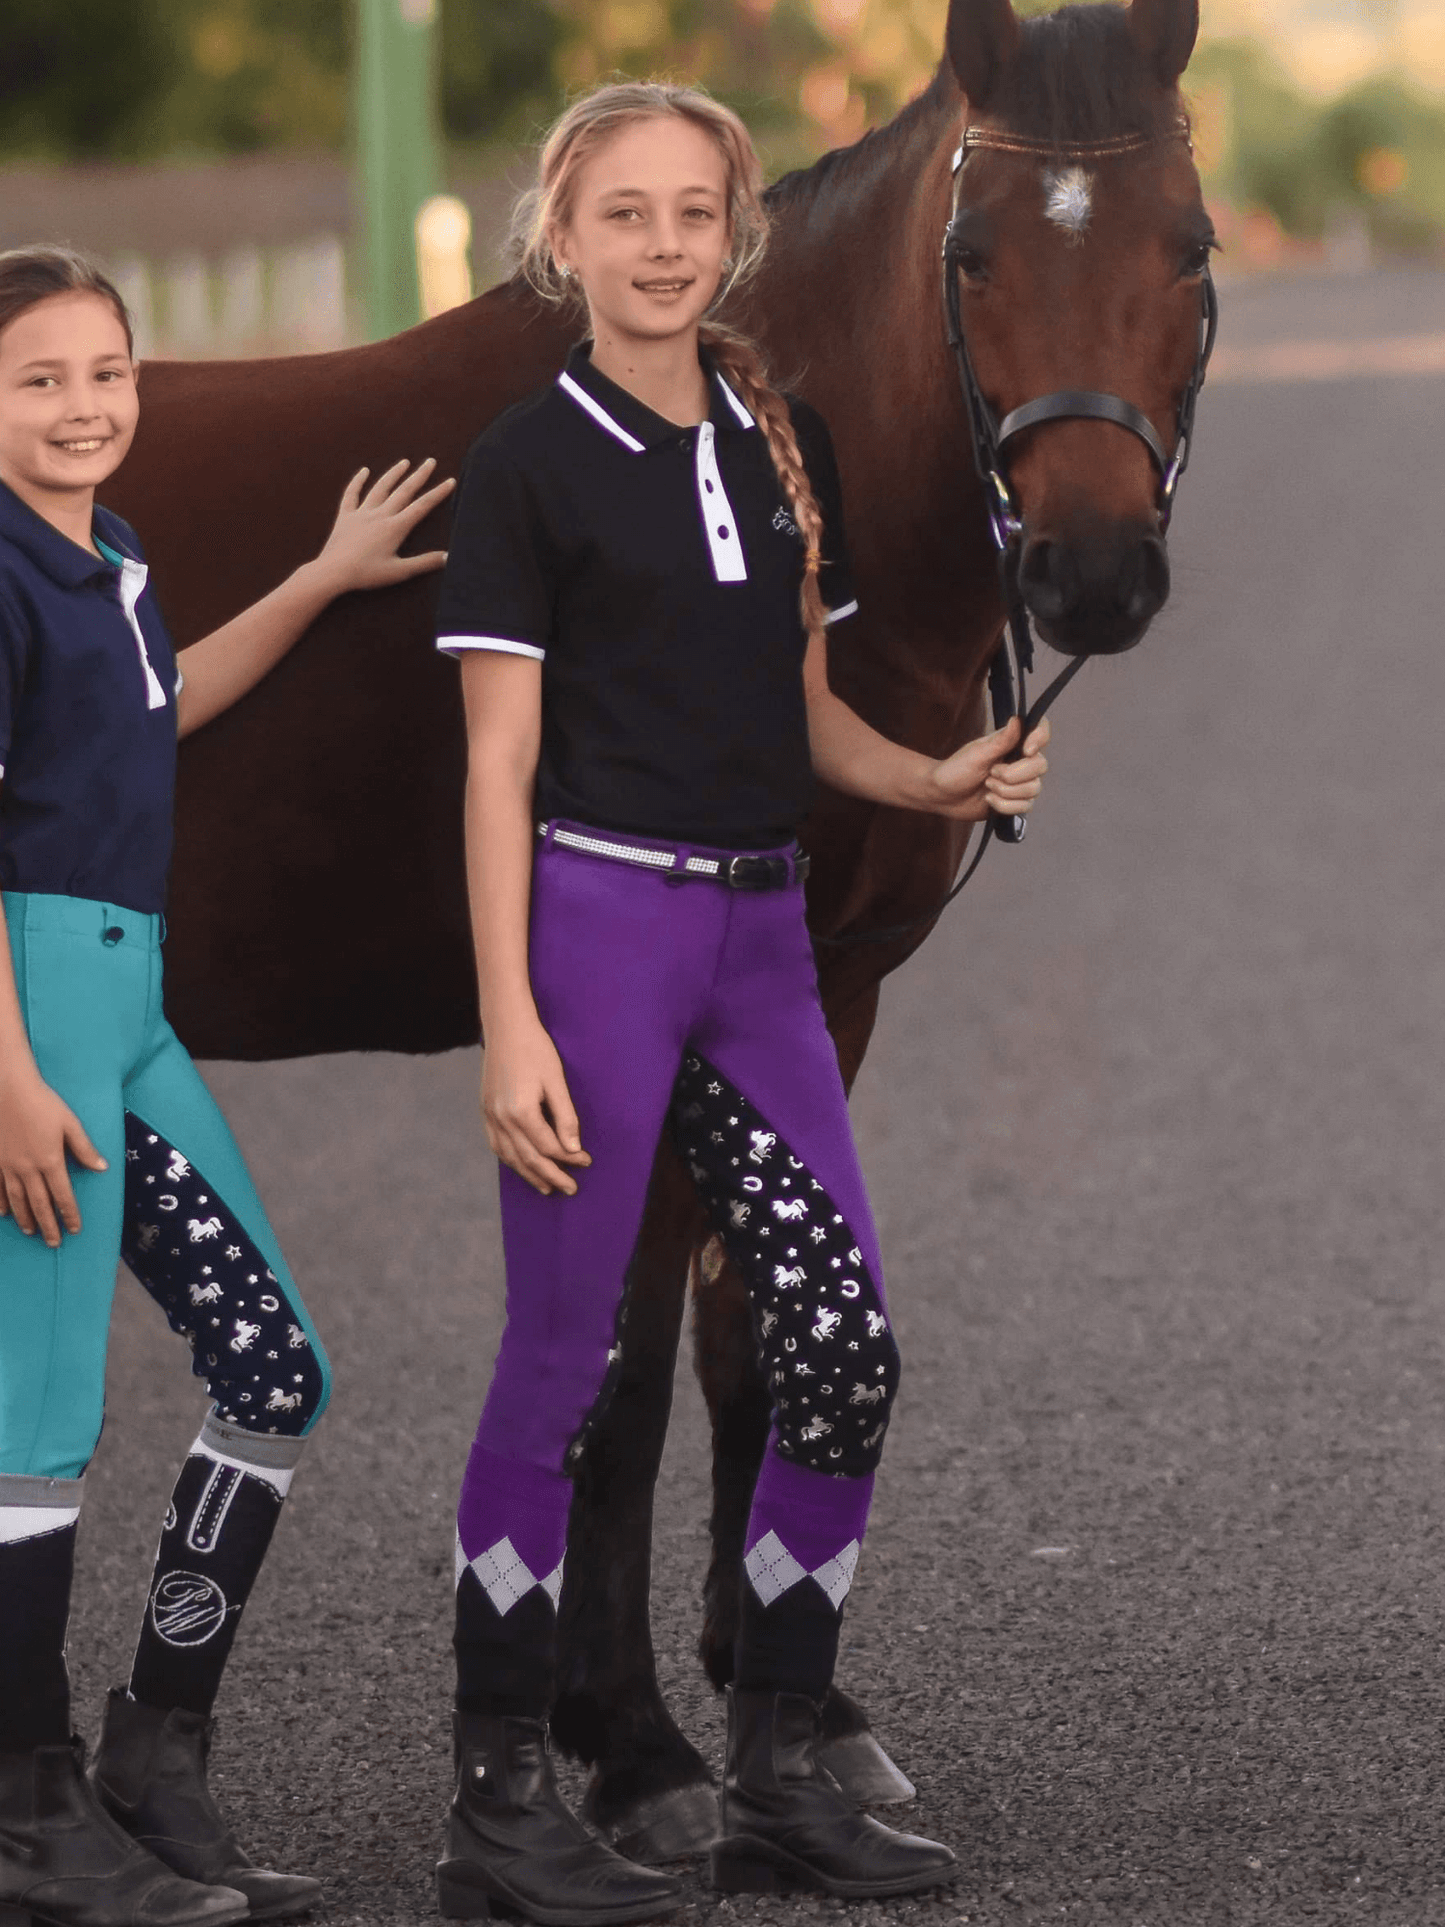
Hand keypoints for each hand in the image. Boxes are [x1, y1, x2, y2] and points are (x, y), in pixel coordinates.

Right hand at [0, 1068, 106, 1245]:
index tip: (75, 1229)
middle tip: (54, 1243)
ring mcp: (7, 1166)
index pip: (63, 1195)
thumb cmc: (42, 1102)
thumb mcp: (69, 1123)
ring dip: (25, 1218)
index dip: (69, 1214)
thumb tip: (102, 1168)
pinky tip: (3, 1213)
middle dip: (48, 1225)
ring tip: (30, 1232)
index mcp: (50, 1161)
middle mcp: (28, 1169)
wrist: (6, 1089)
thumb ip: (84, 1148)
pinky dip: (0, 1202)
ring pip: (17, 1199)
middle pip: (39, 1204)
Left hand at [309, 458, 454, 596]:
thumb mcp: (400, 572)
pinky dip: (357, 481)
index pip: (422, 506)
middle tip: (430, 461)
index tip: (450, 481)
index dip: (437, 493)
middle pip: (404, 491)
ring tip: (404, 462)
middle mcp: (380, 515)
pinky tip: (364, 471)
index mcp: (395, 527)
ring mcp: (361, 513)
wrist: (333, 572)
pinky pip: (351, 494)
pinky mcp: (345, 516)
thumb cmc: (367, 574)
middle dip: (419, 475)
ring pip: (380, 488)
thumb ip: (425, 563)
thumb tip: (448, 557)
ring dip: (393, 474)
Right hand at [481, 1015, 591, 1196]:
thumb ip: (565, 1116)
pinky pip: (496, 1145)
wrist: (506, 1028)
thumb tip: (573, 1149)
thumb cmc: (536, 1050)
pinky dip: (510, 1160)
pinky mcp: (485, 1111)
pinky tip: (521, 1165)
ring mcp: (490, 1116)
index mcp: (521, 1112)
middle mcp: (502, 1119)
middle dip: (552, 1176)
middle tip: (570, 1189)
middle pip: (529, 1158)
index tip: (586, 1161)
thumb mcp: (556, 1080)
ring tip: (547, 1188)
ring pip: (510, 1157)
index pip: (549, 1147)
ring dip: (530, 1175)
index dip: (569, 1158)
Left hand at [921, 714, 1050, 821]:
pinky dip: (1004, 805)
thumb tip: (1017, 720)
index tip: (1026, 750)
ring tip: (987, 786)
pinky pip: (1024, 806)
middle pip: (1040, 766)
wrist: (942, 796)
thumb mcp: (977, 753)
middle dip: (1013, 775)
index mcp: (1013, 743)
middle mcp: (1020, 761)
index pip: (1040, 732)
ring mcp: (1020, 783)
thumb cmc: (956, 770)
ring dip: (1006, 791)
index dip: (1040, 739)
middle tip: (991, 774)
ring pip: (1034, 789)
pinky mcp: (1015, 802)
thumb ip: (1001, 740)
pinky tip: (989, 800)